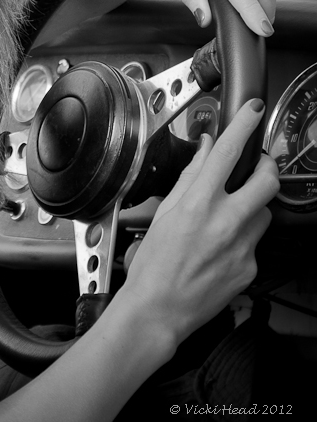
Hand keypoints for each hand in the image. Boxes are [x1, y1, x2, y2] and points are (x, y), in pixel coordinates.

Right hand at [121, 100, 279, 344]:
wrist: (160, 310)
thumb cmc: (154, 264)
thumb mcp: (165, 212)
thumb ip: (190, 177)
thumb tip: (206, 150)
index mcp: (198, 203)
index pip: (228, 152)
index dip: (245, 125)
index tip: (254, 111)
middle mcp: (226, 221)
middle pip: (267, 180)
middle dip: (267, 166)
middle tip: (257, 165)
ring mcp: (243, 246)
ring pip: (264, 212)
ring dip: (253, 206)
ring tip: (228, 217)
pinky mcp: (251, 266)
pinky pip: (255, 241)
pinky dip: (242, 238)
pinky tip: (220, 249)